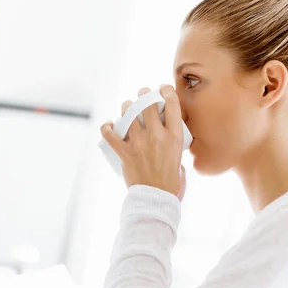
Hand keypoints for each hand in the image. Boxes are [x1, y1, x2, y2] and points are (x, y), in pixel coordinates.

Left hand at [100, 85, 185, 199]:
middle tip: (141, 93)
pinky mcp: (124, 153)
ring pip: (129, 114)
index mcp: (174, 137)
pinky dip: (106, 128)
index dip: (166, 92)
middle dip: (143, 94)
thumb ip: (174, 149)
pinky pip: (110, 135)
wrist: (155, 199)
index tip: (163, 89)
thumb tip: (167, 142)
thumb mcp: (180, 160)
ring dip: (126, 107)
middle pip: (147, 105)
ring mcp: (139, 143)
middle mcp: (157, 136)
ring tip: (127, 107)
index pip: (172, 105)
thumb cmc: (171, 183)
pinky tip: (107, 125)